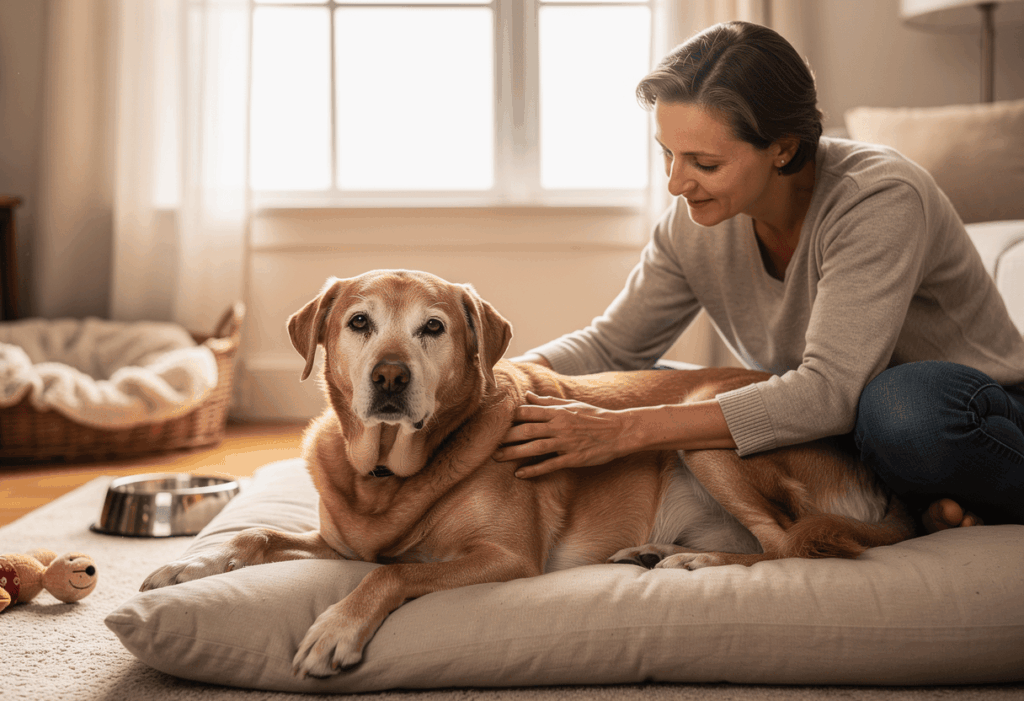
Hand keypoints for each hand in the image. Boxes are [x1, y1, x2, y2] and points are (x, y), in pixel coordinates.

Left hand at [492, 392, 633, 477]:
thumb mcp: (572, 405)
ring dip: (513, 453)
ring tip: (497, 458)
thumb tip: (528, 396)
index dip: (510, 418)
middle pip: (526, 430)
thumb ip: (548, 402)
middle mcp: (559, 426)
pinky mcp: (573, 458)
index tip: (496, 423)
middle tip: (489, 444)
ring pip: (534, 448)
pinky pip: (549, 465)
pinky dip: (533, 470)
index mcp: (558, 412)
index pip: (528, 412)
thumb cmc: (594, 416)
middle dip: (506, 437)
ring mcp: (565, 443)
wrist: (619, 431)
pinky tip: (519, 474)